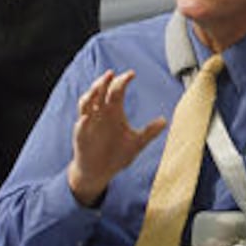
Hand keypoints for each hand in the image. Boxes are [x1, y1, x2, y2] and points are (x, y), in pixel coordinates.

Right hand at [67, 70, 165, 205]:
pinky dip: (82, 123)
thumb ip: (150, 132)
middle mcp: (100, 113)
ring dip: (89, 96)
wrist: (100, 172)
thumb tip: (165, 121)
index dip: (123, 81)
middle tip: (111, 74)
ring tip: (96, 90)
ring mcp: (89, 124)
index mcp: (113, 111)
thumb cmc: (117, 154)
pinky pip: (79, 128)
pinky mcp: (81, 137)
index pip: (117, 90)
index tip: (132, 74)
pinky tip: (85, 119)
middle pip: (99, 92)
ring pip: (85, 104)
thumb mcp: (137, 143)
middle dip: (103, 82)